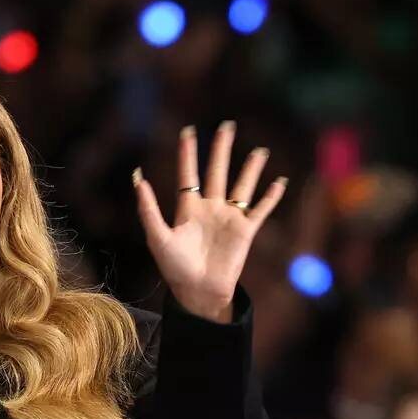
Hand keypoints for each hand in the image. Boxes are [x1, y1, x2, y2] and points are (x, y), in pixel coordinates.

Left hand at [133, 121, 286, 321]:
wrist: (198, 292)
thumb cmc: (175, 268)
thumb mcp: (158, 237)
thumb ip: (148, 208)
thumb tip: (138, 178)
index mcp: (188, 210)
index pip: (189, 175)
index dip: (188, 153)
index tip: (188, 131)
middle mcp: (210, 210)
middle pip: (217, 172)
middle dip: (221, 150)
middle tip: (226, 126)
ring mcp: (229, 219)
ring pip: (242, 186)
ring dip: (251, 169)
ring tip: (260, 151)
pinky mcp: (245, 231)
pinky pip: (261, 210)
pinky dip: (271, 197)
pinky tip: (279, 182)